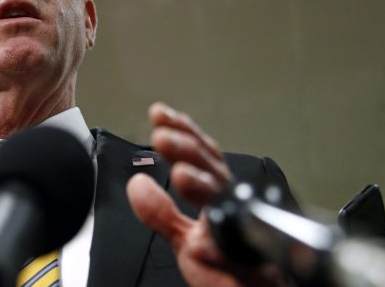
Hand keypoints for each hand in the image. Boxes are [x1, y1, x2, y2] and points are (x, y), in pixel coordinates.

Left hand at [126, 102, 287, 286]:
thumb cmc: (230, 276)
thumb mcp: (183, 240)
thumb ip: (161, 214)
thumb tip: (137, 184)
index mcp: (221, 199)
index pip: (203, 157)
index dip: (184, 133)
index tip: (160, 114)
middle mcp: (236, 209)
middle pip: (215, 169)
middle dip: (188, 148)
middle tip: (162, 135)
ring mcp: (244, 233)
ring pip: (225, 196)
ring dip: (199, 177)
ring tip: (176, 163)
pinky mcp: (248, 263)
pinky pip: (231, 245)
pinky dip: (213, 235)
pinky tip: (192, 217)